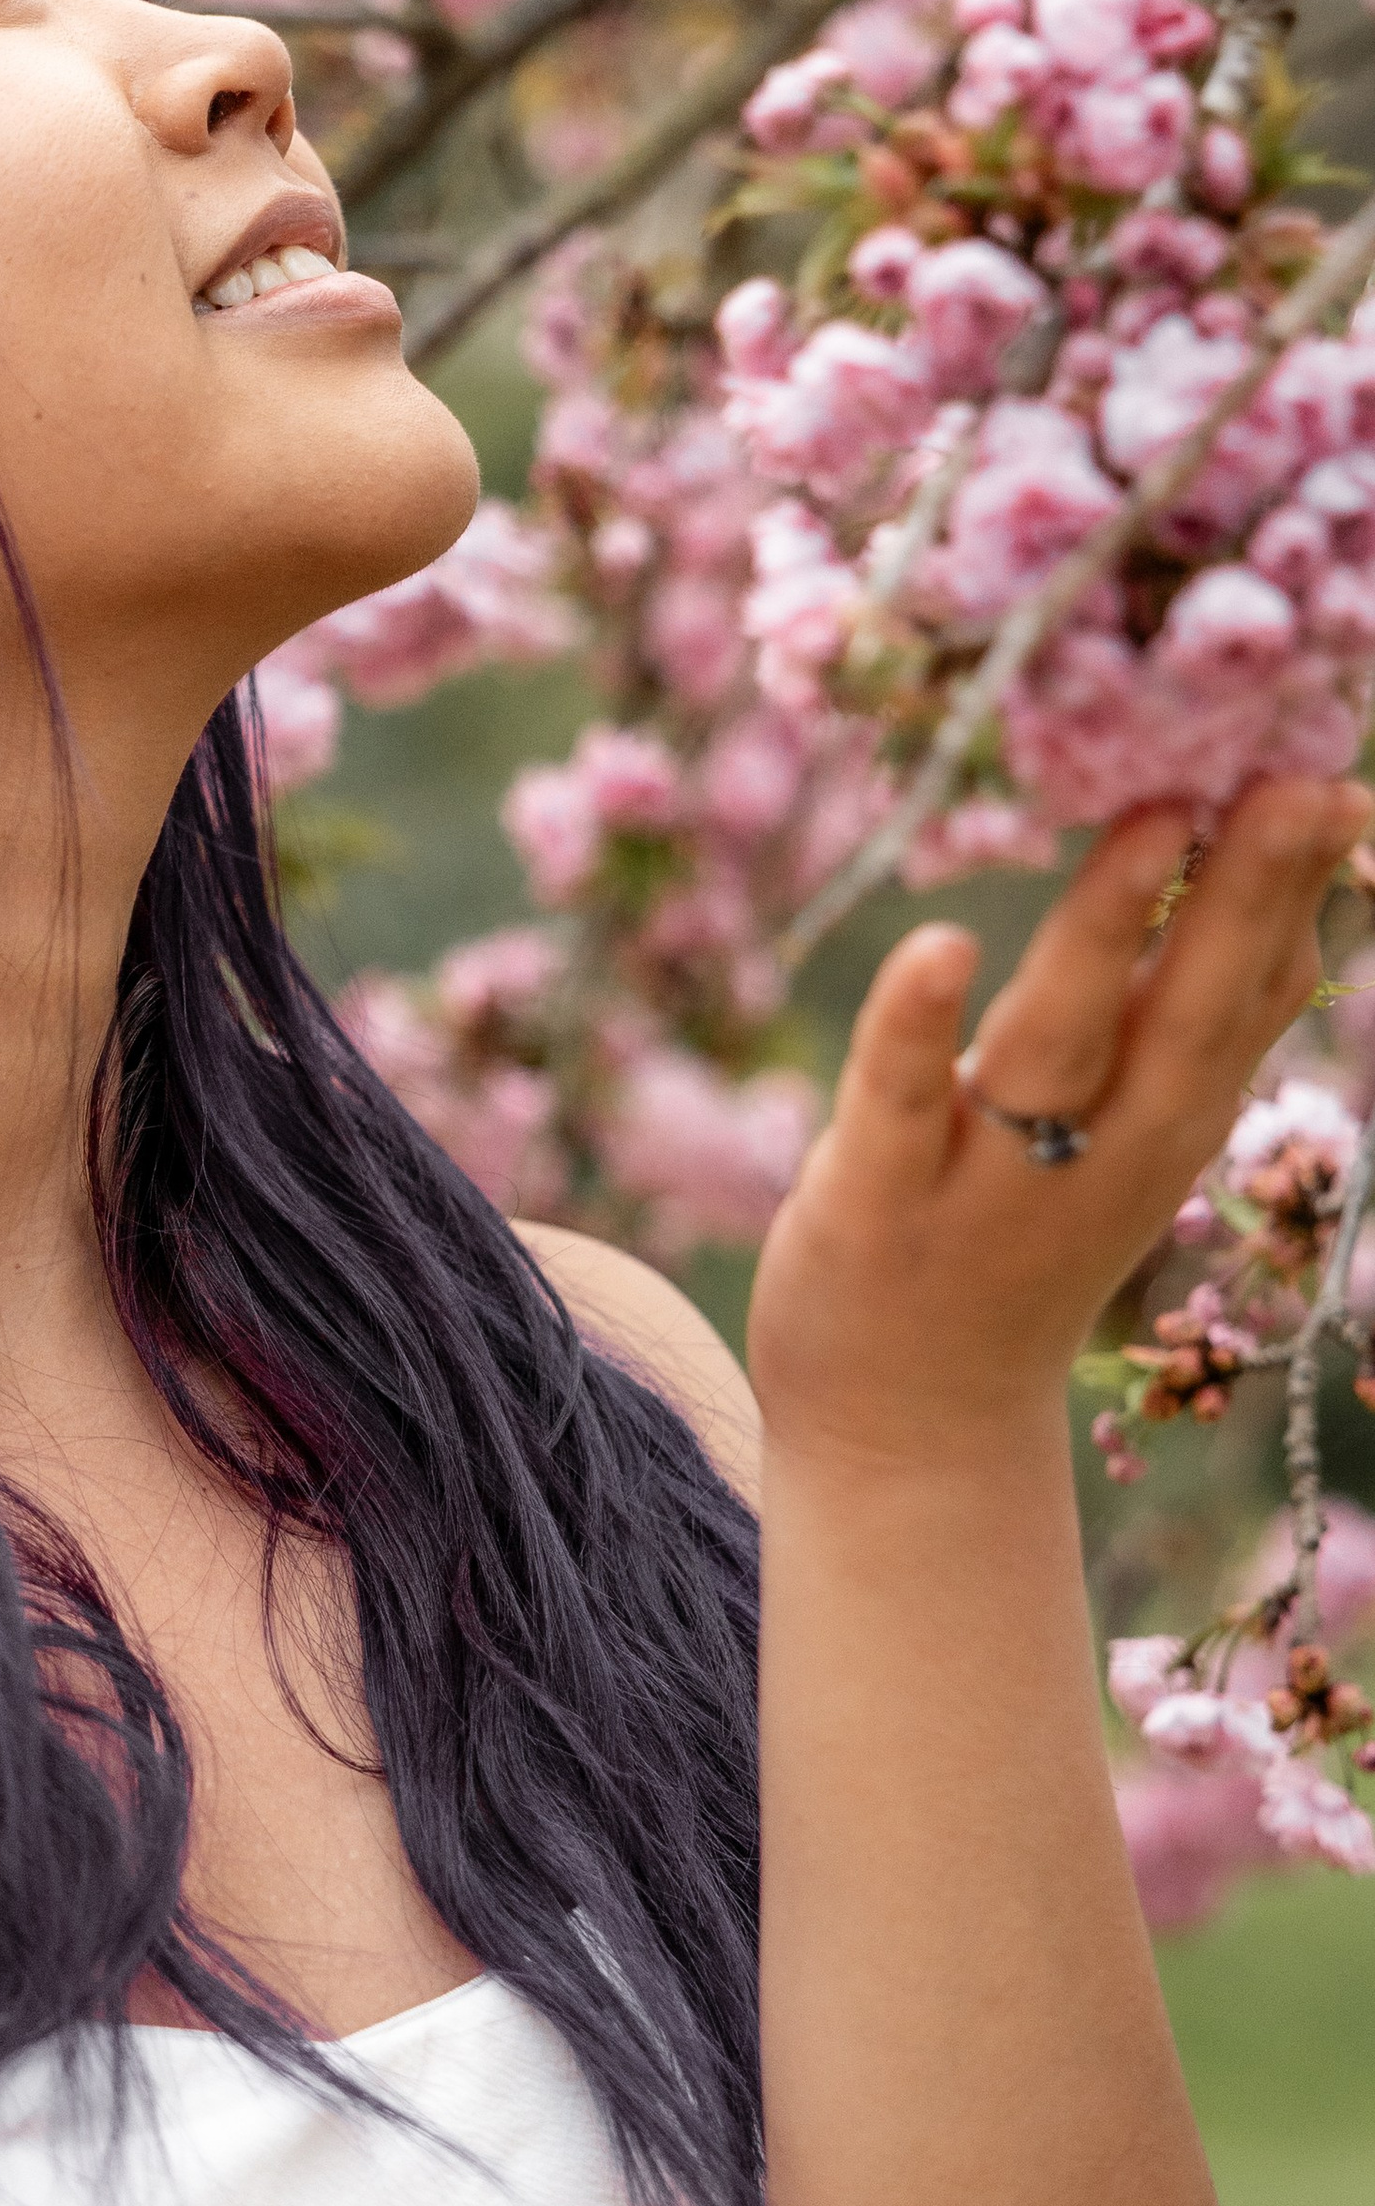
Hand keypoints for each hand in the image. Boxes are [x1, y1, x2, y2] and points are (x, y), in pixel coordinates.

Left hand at [747, 772, 1371, 1463]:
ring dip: (1109, 932)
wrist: (910, 1432)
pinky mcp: (876, 1199)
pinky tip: (937, 945)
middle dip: (1246, 896)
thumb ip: (1190, 1025)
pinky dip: (917, 1026)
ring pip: (1062, 1045)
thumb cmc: (1020, 1242)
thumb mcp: (1135, 1141)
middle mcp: (1103, 1152)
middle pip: (1191, 1014)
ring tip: (1153, 819)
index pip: (1256, 999)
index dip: (1299, 891)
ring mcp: (989, 1179)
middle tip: (1299, 780)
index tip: (1333, 773)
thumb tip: (1278, 876)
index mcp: (1168, 1124)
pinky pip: (899, 1101)